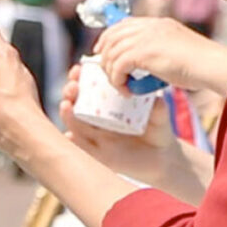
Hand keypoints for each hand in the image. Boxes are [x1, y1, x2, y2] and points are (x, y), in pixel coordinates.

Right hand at [58, 64, 179, 189]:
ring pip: (74, 123)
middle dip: (69, 91)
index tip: (79, 68)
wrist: (160, 158)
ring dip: (66, 113)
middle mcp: (96, 118)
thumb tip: (157, 99)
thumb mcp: (159, 118)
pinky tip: (69, 135)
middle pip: (75, 102)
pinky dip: (72, 141)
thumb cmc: (157, 131)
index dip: (79, 77)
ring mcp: (95, 136)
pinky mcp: (97, 155)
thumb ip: (158, 109)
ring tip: (66, 105)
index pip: (87, 86)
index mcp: (107, 104)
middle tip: (73, 85)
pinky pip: (80, 147)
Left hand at [94, 17, 226, 95]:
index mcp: (157, 23)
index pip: (123, 24)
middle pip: (112, 36)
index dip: (108, 38)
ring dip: (111, 73)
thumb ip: (159, 50)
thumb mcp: (177, 49)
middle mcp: (149, 27)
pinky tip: (127, 90)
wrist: (212, 65)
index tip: (104, 53)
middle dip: (104, 56)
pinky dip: (118, 81)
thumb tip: (143, 64)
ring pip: (112, 53)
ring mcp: (145, 38)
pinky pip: (118, 66)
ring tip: (120, 86)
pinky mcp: (143, 52)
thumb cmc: (201, 65)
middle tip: (106, 72)